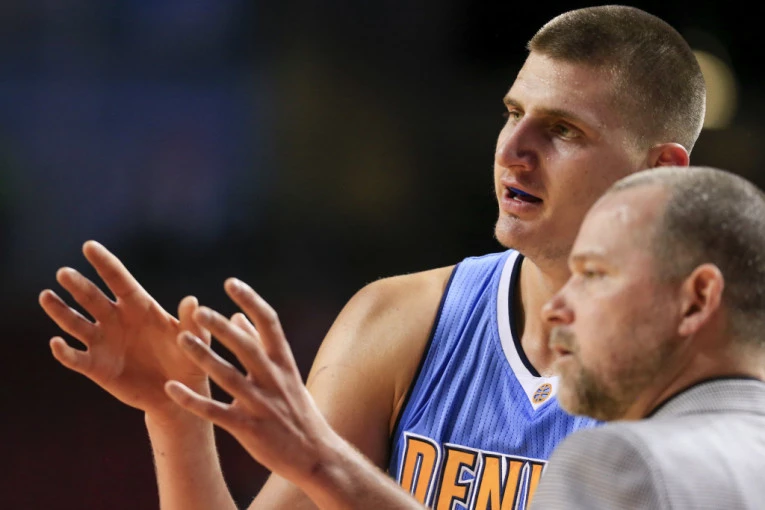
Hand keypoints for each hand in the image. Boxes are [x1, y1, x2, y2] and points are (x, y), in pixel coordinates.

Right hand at [39, 240, 210, 418]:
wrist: (177, 395)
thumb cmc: (189, 362)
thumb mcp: (194, 341)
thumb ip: (191, 322)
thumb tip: (192, 301)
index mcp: (140, 307)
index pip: (119, 280)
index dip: (105, 264)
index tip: (89, 246)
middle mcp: (117, 320)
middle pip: (93, 298)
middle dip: (78, 285)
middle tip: (64, 273)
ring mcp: (104, 342)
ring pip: (76, 323)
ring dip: (60, 311)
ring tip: (46, 296)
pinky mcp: (96, 367)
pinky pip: (75, 358)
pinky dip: (64, 352)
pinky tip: (56, 343)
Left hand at [164, 278, 335, 482]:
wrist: (316, 454)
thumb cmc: (298, 410)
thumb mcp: (286, 374)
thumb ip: (261, 344)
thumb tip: (238, 314)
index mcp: (284, 362)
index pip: (270, 323)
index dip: (251, 300)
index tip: (231, 282)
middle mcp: (274, 380)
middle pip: (247, 347)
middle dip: (222, 328)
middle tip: (198, 310)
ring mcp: (262, 405)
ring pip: (229, 378)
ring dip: (205, 357)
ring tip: (182, 339)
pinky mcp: (249, 429)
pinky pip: (216, 413)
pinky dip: (192, 401)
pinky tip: (171, 388)